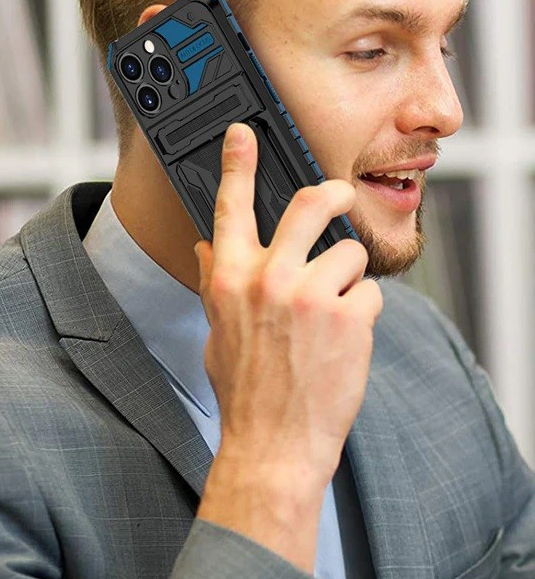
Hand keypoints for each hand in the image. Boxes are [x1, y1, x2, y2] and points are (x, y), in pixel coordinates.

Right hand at [195, 121, 382, 494]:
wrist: (274, 445)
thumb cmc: (245, 393)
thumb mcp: (218, 334)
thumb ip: (217, 283)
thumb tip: (209, 247)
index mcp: (230, 280)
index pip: (231, 208)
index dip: (238, 164)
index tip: (244, 133)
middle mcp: (269, 279)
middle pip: (310, 205)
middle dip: (333, 193)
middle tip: (343, 194)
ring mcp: (311, 296)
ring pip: (350, 255)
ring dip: (348, 281)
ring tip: (332, 320)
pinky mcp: (349, 317)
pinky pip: (369, 295)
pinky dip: (363, 315)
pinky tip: (344, 343)